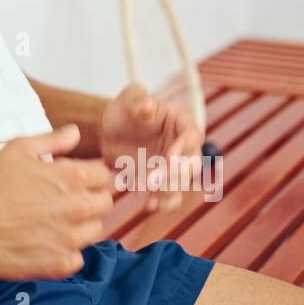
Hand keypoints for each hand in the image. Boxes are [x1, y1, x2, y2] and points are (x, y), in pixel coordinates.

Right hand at [0, 125, 114, 279]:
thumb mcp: (19, 149)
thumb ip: (53, 140)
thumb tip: (75, 133)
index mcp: (72, 177)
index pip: (105, 176)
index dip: (91, 176)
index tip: (77, 180)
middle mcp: (78, 208)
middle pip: (104, 204)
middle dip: (89, 199)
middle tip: (63, 201)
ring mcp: (70, 239)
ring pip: (94, 231)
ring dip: (79, 226)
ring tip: (51, 222)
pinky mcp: (59, 264)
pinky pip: (77, 258)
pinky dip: (66, 252)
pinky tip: (45, 243)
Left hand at [101, 83, 202, 213]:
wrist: (111, 130)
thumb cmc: (125, 108)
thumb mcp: (129, 99)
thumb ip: (139, 102)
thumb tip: (147, 105)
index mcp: (182, 123)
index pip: (192, 135)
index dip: (185, 146)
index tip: (170, 156)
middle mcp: (183, 147)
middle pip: (191, 164)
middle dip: (177, 175)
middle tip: (157, 180)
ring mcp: (173, 167)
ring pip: (180, 185)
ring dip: (169, 194)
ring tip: (153, 201)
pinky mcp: (161, 182)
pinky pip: (165, 196)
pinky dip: (159, 202)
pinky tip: (147, 205)